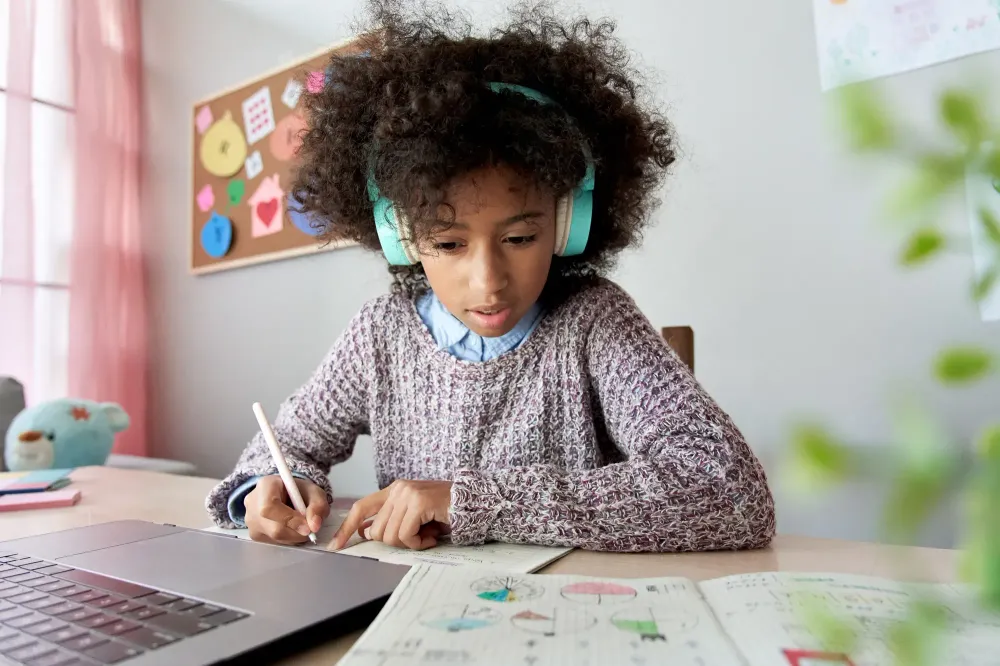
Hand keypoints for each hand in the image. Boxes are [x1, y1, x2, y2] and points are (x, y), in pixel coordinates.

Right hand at [244, 475, 329, 544]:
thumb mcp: (314, 492)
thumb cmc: (298, 491)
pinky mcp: (254, 535)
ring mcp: (250, 521)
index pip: (270, 507)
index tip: (308, 526)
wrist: (285, 494)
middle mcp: (252, 504)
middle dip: (296, 532)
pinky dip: (288, 539)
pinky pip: (273, 543)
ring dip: (294, 536)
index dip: (290, 519)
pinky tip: (291, 528)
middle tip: (310, 529)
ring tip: (301, 525)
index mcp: (265, 485)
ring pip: (274, 538)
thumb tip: (314, 525)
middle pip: (273, 527)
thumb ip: (318, 505)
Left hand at [331, 480, 451, 550]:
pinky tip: (432, 535)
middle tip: (418, 538)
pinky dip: (419, 543)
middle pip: (377, 531)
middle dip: (397, 543)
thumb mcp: (415, 516)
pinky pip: (406, 535)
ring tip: (428, 535)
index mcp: (394, 490)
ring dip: (410, 543)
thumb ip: (392, 521)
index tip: (335, 545)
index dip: (347, 527)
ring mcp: (408, 494)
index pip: (362, 508)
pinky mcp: (418, 503)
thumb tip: (366, 532)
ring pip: (390, 536)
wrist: (475, 502)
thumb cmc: (446, 512)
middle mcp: (399, 489)